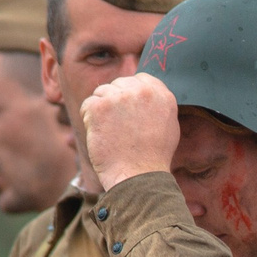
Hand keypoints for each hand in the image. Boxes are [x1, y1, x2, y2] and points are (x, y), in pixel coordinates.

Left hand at [81, 72, 179, 190]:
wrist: (138, 177)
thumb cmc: (153, 157)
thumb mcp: (168, 125)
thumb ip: (157, 104)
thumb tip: (144, 91)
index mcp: (161, 93)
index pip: (139, 80)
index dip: (131, 96)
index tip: (129, 114)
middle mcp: (142, 90)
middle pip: (118, 84)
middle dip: (115, 102)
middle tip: (119, 128)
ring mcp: (119, 96)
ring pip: (101, 93)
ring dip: (101, 111)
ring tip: (112, 134)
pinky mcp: (99, 106)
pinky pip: (87, 105)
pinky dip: (89, 120)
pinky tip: (101, 136)